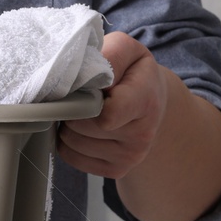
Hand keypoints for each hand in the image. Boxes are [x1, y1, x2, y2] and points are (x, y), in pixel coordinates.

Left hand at [57, 32, 169, 179]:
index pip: (107, 114)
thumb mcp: (126, 49)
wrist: (152, 100)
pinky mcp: (115, 170)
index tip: (89, 86)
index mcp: (146, 101)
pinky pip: (70, 157)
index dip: (87, 99)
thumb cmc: (133, 72)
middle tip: (81, 95)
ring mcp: (130, 157)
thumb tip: (87, 74)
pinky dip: (67, 142)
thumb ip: (109, 54)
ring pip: (71, 141)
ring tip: (83, 110)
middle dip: (72, 107)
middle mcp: (142, 134)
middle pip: (80, 125)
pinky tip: (83, 128)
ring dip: (68, 124)